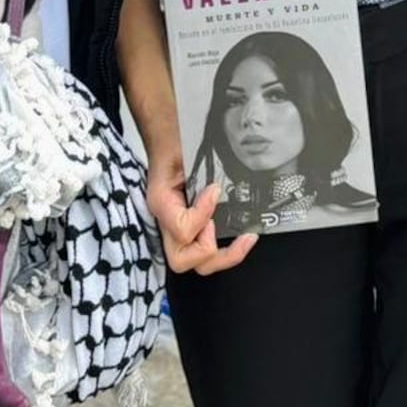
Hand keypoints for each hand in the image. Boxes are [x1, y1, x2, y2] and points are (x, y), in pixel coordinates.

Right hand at [147, 150, 256, 276]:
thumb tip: (216, 190)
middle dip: (208, 250)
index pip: (181, 228)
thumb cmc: (174, 146)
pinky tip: (244, 237)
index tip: (214, 190)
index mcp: (160, 203)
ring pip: (196, 264)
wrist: (169, 143)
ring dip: (224, 256)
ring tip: (246, 238)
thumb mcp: (180, 153)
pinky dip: (226, 251)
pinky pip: (206, 252)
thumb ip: (197, 171)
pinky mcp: (192, 231)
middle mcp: (165, 223)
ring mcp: (177, 231)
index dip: (202, 214)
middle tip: (221, 225)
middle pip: (182, 261)